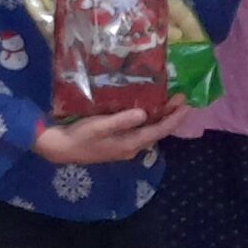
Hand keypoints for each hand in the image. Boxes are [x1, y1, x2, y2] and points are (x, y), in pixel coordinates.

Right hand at [31, 99, 190, 166]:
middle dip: (170, 116)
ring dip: (160, 118)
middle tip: (179, 98)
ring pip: (149, 132)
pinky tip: (145, 112)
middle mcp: (132, 147)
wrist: (61, 149)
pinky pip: (139, 131)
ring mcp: (125, 147)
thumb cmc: (80, 136)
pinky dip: (148, 121)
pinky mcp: (117, 143)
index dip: (174, 118)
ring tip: (167, 102)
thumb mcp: (99, 126)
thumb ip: (122, 120)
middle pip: (157, 131)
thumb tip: (144, 113)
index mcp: (131, 143)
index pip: (160, 130)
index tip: (186, 103)